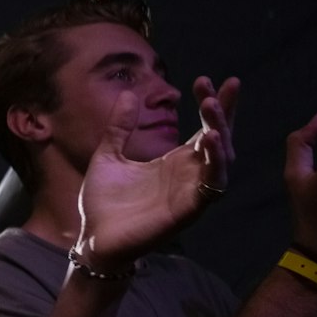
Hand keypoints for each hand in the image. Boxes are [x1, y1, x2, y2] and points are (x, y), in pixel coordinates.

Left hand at [75, 77, 238, 270]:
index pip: (203, 128)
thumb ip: (120, 128)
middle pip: (219, 139)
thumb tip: (128, 94)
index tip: (207, 79)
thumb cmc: (103, 202)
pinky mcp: (187, 210)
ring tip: (213, 109)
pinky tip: (209, 141)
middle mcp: (188, 175)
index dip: (211, 105)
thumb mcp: (109, 155)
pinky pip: (211, 187)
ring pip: (221, 161)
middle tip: (221, 87)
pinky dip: (214, 164)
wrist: (92, 238)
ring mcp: (190, 192)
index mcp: (174, 161)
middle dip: (223, 113)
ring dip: (221, 134)